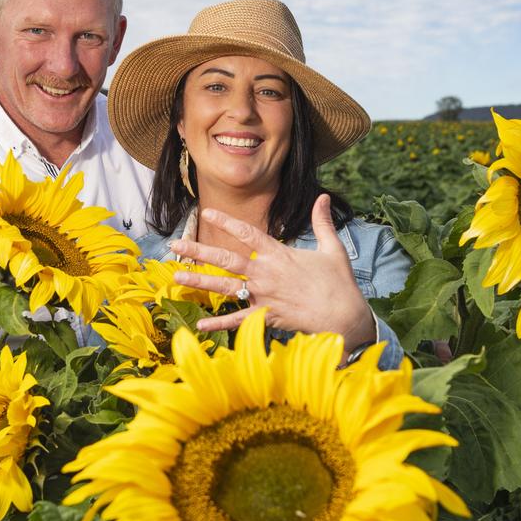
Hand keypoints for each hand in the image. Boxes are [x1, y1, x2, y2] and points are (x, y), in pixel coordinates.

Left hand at [170, 194, 375, 352]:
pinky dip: (219, 323)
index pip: (247, 233)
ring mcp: (263, 296)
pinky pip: (237, 320)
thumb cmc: (340, 284)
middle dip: (199, 251)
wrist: (345, 317)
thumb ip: (322, 222)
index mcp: (280, 254)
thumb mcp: (332, 249)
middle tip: (175, 244)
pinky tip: (200, 323)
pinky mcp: (266, 317)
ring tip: (177, 277)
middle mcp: (266, 273)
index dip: (227, 222)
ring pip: (225, 287)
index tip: (207, 213)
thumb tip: (323, 197)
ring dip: (199, 282)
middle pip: (226, 259)